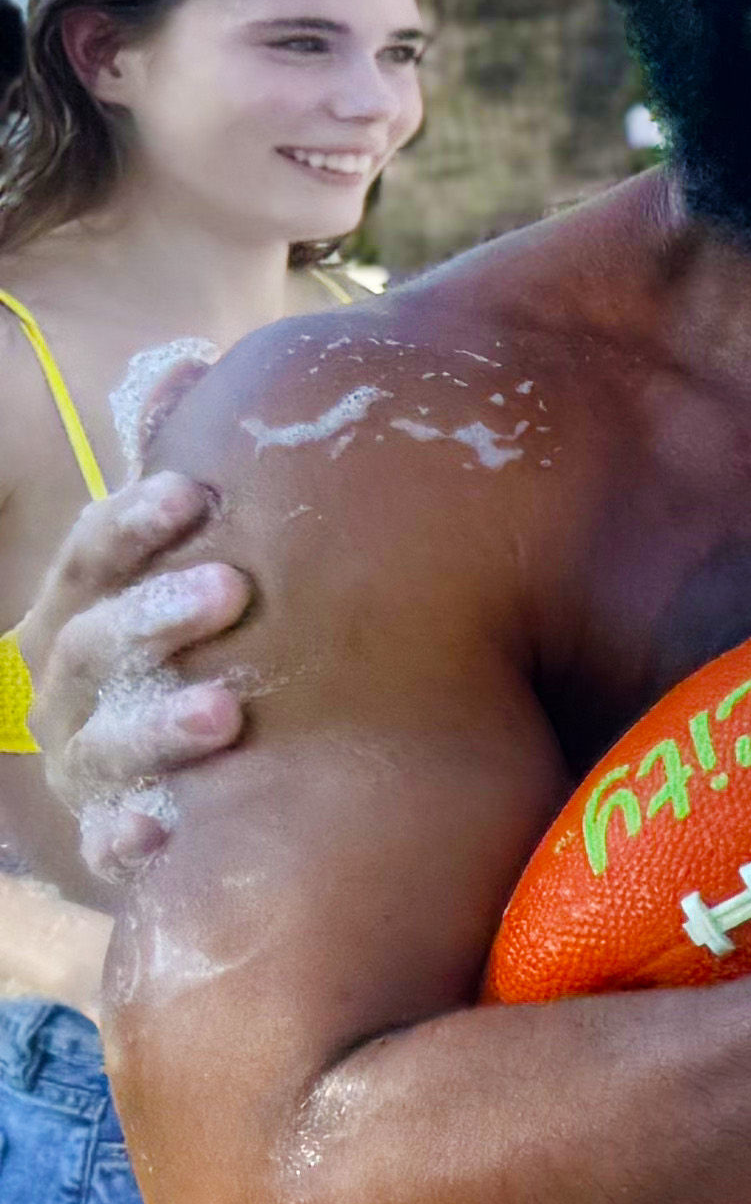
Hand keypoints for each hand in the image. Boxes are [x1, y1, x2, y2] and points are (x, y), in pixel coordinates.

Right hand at [25, 381, 248, 888]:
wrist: (162, 774)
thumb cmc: (174, 642)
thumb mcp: (164, 560)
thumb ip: (170, 474)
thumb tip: (181, 359)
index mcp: (75, 611)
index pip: (88, 556)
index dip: (130, 523)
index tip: (193, 492)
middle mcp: (65, 687)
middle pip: (92, 645)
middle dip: (153, 616)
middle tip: (233, 588)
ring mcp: (80, 764)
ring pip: (103, 745)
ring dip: (156, 727)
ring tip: (226, 713)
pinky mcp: (110, 835)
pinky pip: (109, 845)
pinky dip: (126, 839)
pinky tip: (159, 835)